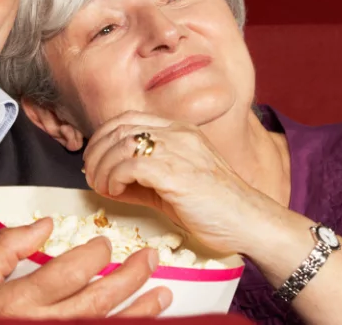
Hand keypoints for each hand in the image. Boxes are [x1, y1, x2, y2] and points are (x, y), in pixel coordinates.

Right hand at [0, 217, 171, 316]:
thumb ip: (6, 247)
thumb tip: (43, 224)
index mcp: (17, 302)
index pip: (69, 273)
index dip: (94, 256)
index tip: (105, 245)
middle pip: (98, 301)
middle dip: (130, 277)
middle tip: (150, 259)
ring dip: (140, 312)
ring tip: (162, 294)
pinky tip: (144, 323)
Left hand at [84, 111, 280, 256]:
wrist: (249, 222)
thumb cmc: (216, 208)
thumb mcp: (173, 186)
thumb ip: (142, 179)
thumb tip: (107, 181)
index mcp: (180, 131)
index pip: (128, 119)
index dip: (104, 137)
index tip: (96, 160)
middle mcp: (178, 134)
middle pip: (119, 128)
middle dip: (97, 152)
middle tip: (92, 174)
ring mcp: (179, 150)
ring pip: (121, 144)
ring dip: (102, 168)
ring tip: (103, 187)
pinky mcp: (176, 173)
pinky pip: (130, 165)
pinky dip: (114, 178)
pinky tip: (116, 192)